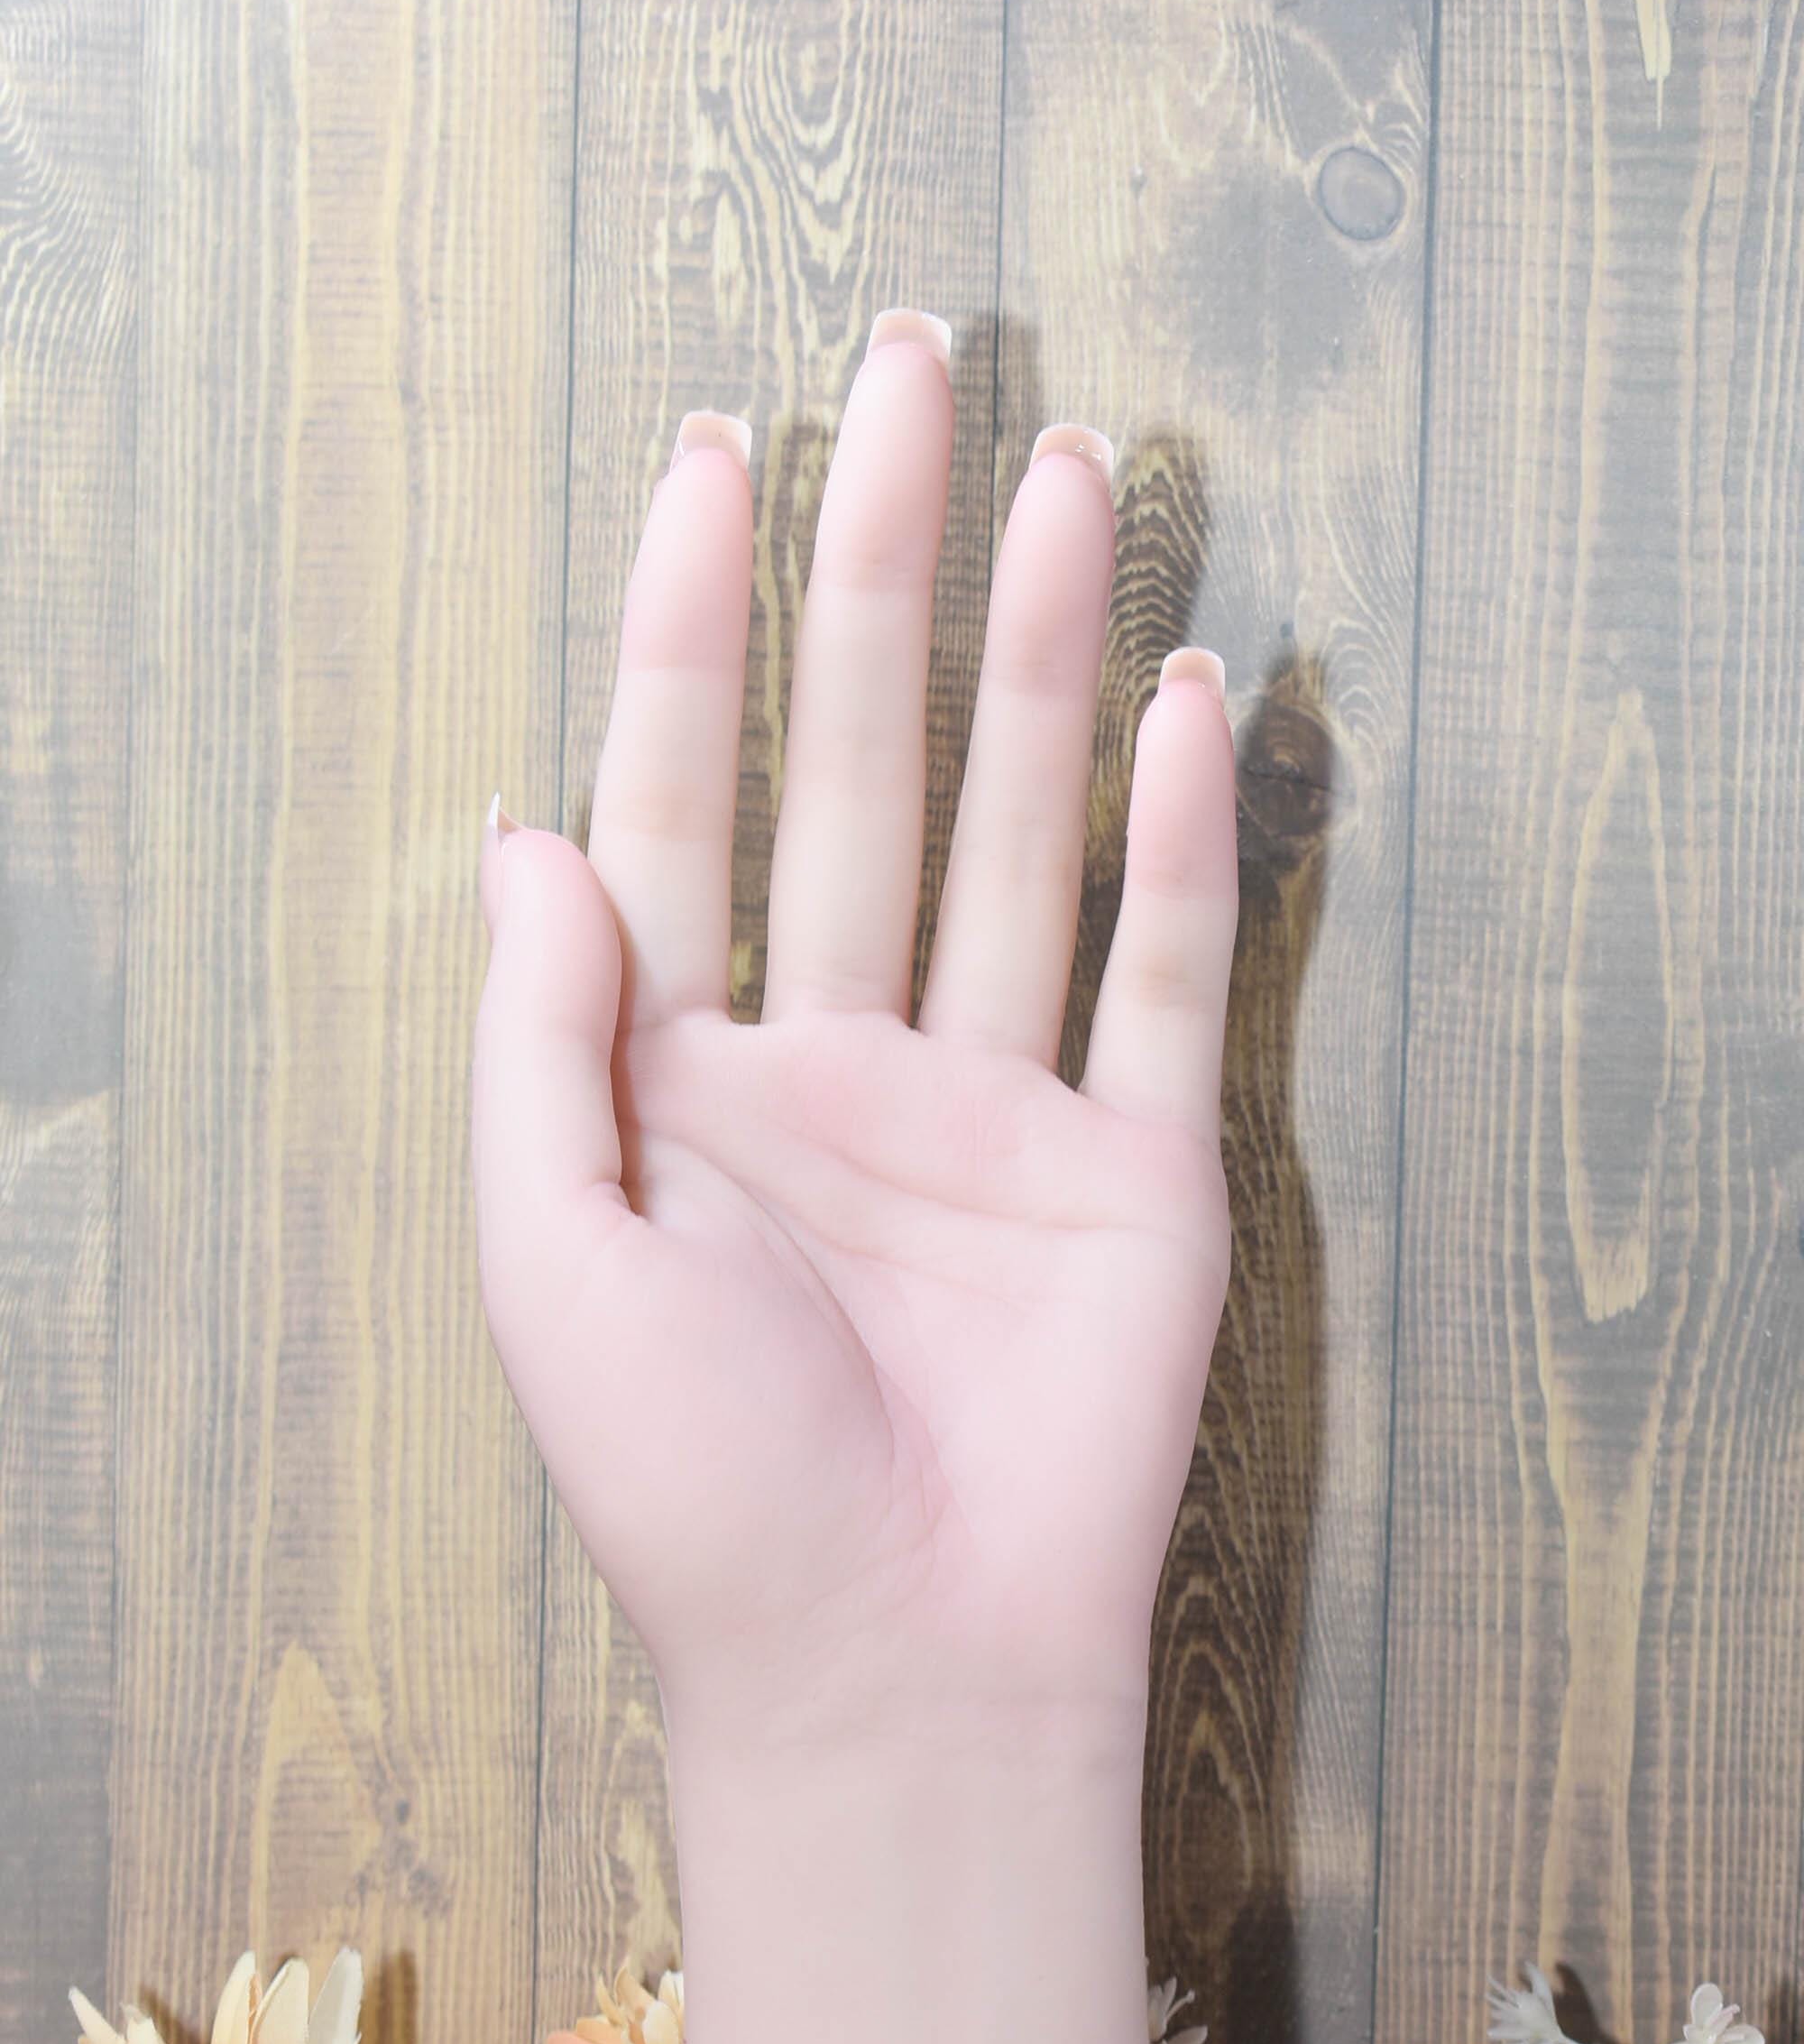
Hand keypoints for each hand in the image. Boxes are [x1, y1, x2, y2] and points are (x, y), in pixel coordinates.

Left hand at [472, 319, 1237, 1751]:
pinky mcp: (1137, 1175)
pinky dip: (1178, 851)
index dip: (689, 631)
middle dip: (881, 580)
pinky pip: (1162, 982)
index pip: (682, 800)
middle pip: (864, 773)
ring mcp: (996, 1109)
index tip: (706, 457)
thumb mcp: (551, 1253)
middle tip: (911, 377)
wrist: (887, 1666)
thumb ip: (540, 1036)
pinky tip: (1186, 704)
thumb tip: (522, 823)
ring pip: (1021, 841)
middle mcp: (840, 1059)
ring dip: (1047, 664)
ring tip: (1067, 482)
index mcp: (683, 1076)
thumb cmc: (691, 1489)